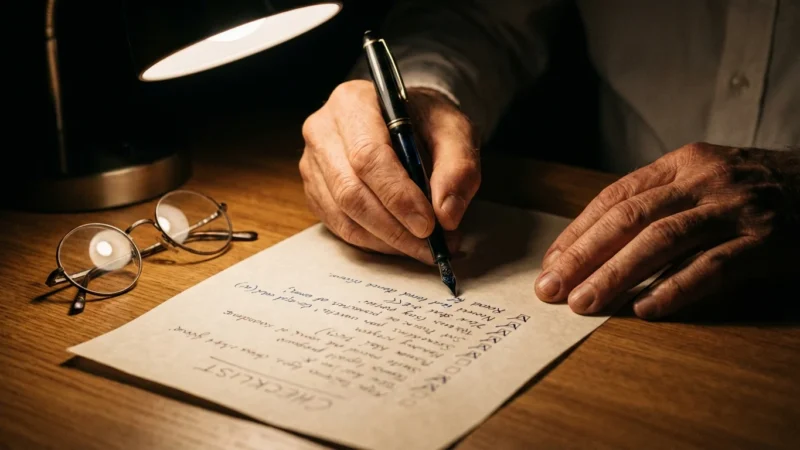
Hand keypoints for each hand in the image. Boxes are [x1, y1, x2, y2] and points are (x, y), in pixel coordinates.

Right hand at [299, 80, 479, 262]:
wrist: (406, 121)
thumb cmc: (426, 122)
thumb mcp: (455, 131)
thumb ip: (458, 168)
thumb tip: (447, 214)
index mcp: (353, 102)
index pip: (368, 156)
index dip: (398, 196)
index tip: (428, 224)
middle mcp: (323, 130)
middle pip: (350, 190)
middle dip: (394, 226)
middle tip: (431, 245)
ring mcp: (313, 162)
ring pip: (343, 214)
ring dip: (386, 239)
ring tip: (423, 246)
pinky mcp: (314, 190)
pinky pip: (339, 226)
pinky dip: (373, 241)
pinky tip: (401, 242)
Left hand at [535, 143, 799, 319]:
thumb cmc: (758, 189)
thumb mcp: (707, 178)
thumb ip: (660, 201)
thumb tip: (599, 242)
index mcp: (683, 163)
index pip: (615, 197)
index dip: (578, 231)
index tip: (551, 262)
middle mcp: (704, 180)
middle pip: (629, 218)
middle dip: (583, 256)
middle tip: (550, 289)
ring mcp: (736, 209)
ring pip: (662, 241)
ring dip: (616, 275)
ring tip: (584, 304)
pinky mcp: (767, 241)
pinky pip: (712, 268)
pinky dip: (675, 289)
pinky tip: (646, 310)